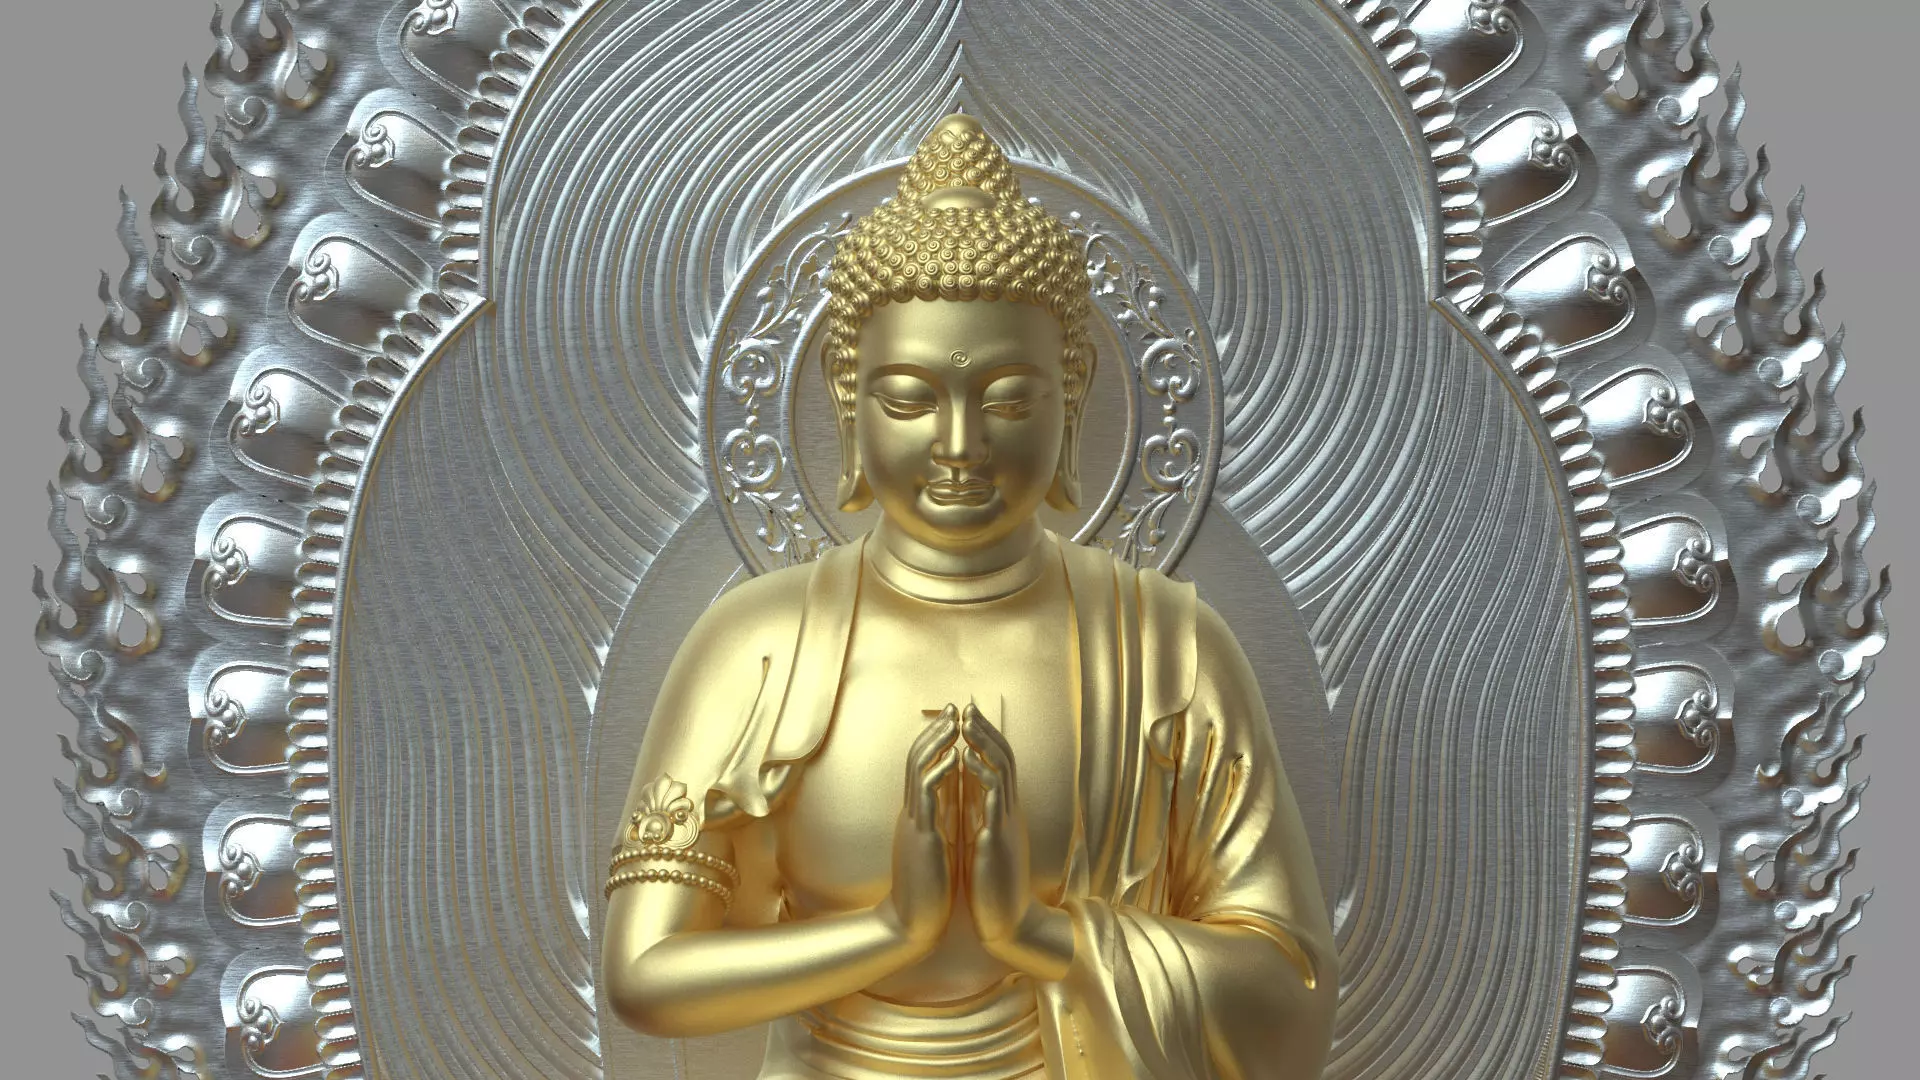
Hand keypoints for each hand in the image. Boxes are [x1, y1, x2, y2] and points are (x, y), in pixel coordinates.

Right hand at [880, 705, 961, 953]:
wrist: (912, 922)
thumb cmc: (927, 886)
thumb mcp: (934, 844)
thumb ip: (937, 817)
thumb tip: (947, 794)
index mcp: (918, 814)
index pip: (922, 765)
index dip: (936, 739)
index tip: (953, 718)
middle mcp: (912, 813)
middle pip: (916, 759)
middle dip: (936, 731)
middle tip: (952, 707)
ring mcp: (914, 824)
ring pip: (918, 771)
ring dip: (936, 744)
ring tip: (951, 723)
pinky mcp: (922, 839)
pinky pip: (926, 799)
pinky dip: (938, 776)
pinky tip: (951, 760)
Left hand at [959, 704, 1038, 950]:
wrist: (1008, 922)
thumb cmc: (993, 884)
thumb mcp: (986, 840)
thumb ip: (982, 814)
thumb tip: (970, 788)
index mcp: (1002, 813)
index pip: (999, 764)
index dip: (985, 738)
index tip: (968, 717)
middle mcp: (1008, 812)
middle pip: (1004, 759)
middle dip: (985, 732)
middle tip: (968, 708)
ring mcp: (1006, 824)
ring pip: (1002, 773)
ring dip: (985, 745)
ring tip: (968, 724)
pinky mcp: (998, 840)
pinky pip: (994, 801)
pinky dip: (983, 777)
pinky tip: (971, 760)